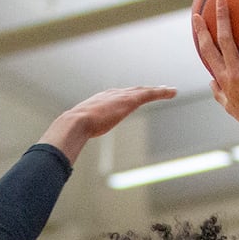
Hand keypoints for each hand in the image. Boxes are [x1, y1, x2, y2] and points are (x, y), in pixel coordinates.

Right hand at [39, 86, 176, 163]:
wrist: (74, 123)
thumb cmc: (72, 131)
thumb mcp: (77, 132)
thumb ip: (76, 137)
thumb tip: (66, 149)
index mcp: (99, 100)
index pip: (117, 96)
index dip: (128, 96)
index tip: (135, 97)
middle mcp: (111, 94)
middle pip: (132, 91)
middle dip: (144, 91)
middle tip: (157, 90)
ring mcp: (120, 96)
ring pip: (143, 90)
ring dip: (157, 90)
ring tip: (169, 91)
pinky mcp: (129, 100)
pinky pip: (149, 94)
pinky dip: (161, 92)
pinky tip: (172, 92)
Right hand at [194, 0, 238, 134]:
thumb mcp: (228, 106)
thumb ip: (218, 93)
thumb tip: (210, 82)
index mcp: (223, 78)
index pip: (208, 51)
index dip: (201, 32)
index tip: (198, 18)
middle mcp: (235, 72)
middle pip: (225, 39)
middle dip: (222, 17)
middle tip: (222, 0)